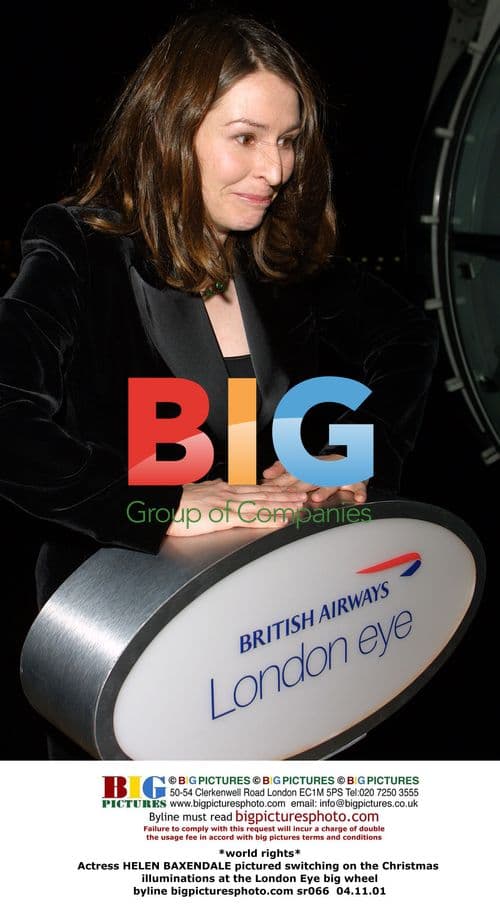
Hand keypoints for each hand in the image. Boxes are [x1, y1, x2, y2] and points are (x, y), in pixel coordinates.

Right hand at [161, 477, 308, 538]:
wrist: (162, 505)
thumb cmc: (174, 502)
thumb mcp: (196, 491)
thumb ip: (210, 489)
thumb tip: (218, 486)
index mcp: (223, 489)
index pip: (253, 488)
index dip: (272, 488)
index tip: (285, 488)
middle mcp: (229, 494)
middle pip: (263, 493)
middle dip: (285, 494)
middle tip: (302, 494)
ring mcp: (229, 505)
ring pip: (262, 503)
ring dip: (283, 505)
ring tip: (299, 505)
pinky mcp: (225, 517)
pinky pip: (252, 518)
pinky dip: (269, 519)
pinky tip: (281, 520)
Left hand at [261, 454, 368, 504]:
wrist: (352, 454)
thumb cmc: (324, 466)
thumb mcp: (302, 464)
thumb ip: (283, 469)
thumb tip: (265, 474)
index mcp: (308, 468)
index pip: (292, 475)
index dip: (280, 482)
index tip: (269, 488)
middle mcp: (323, 472)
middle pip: (310, 479)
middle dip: (298, 488)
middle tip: (289, 496)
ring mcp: (339, 476)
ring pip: (332, 483)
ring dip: (325, 490)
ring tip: (316, 498)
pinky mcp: (356, 481)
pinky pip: (359, 487)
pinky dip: (359, 492)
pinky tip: (358, 499)